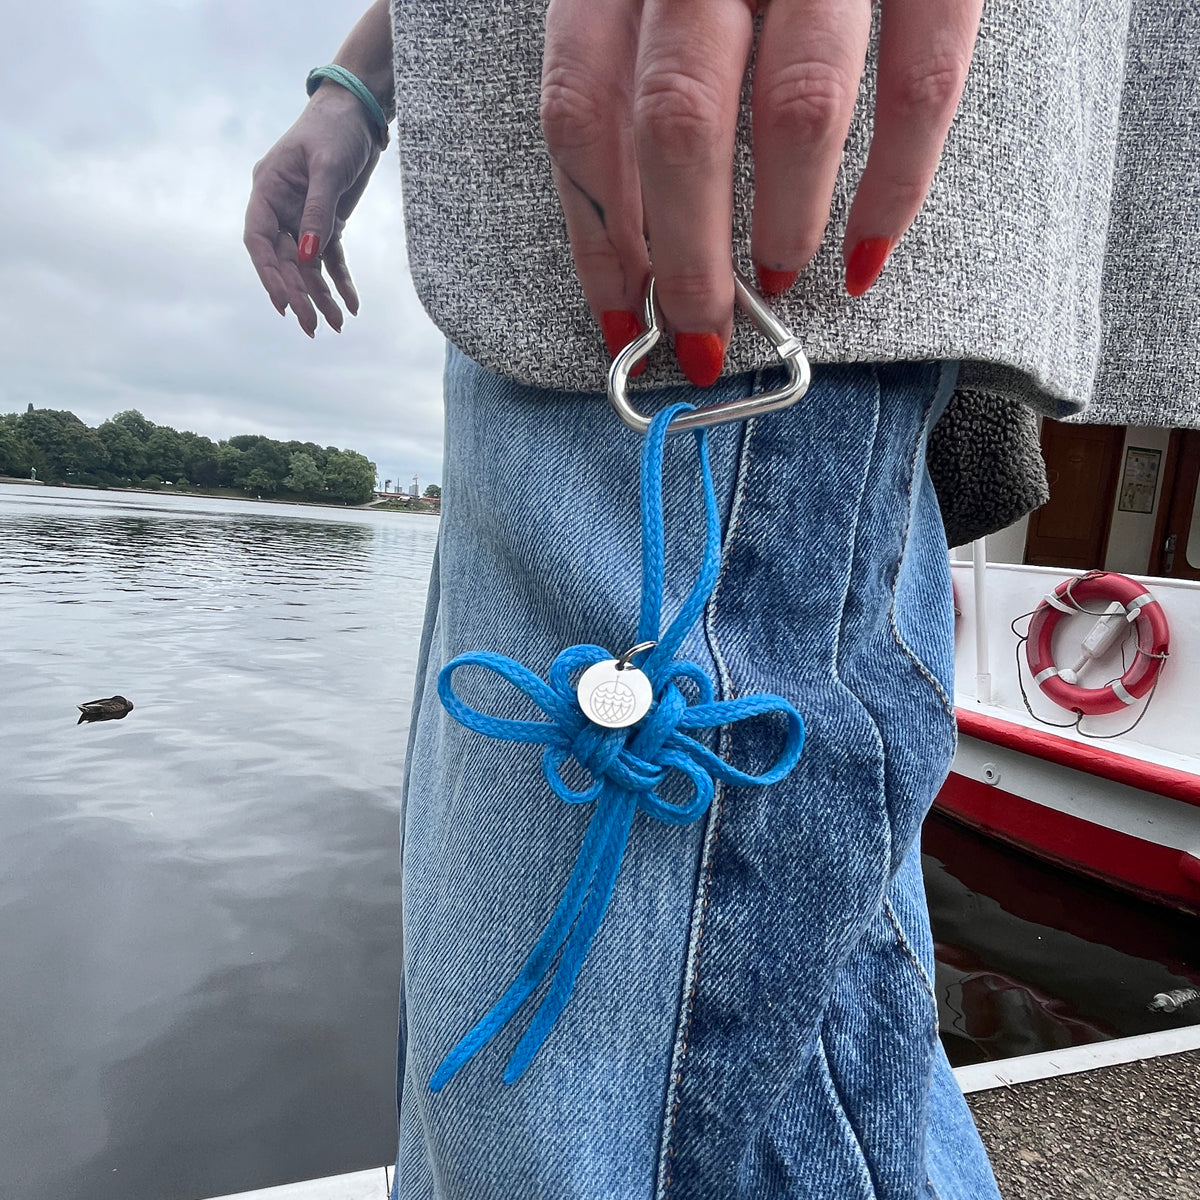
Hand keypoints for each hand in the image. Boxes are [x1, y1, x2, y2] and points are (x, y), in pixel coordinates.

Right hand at [244, 85, 380, 336]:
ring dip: (320, 295)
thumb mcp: (327, 168)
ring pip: (307, 265)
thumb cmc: (335, 129)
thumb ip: (317, 212)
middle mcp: (281, 208)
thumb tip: (306, 258)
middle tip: (312, 327)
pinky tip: (351, 304)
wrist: (359, 112)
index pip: (258, 239)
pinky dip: (341, 281)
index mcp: (267, 190)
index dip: (268, 274)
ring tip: (335, 325)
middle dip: (298, 294)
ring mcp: (303, 217)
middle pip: (284, 260)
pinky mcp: (328, 222)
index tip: (283, 303)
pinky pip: (331, 258)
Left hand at [541, 0, 982, 384]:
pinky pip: (920, 85)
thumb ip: (626, 75)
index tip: (621, 324)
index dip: (600, 239)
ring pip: (795, 109)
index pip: (584, 113)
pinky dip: (896, 188)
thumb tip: (627, 234)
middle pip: (678, 125)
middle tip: (703, 335)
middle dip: (687, 260)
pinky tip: (866, 255)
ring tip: (777, 286)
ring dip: (781, 224)